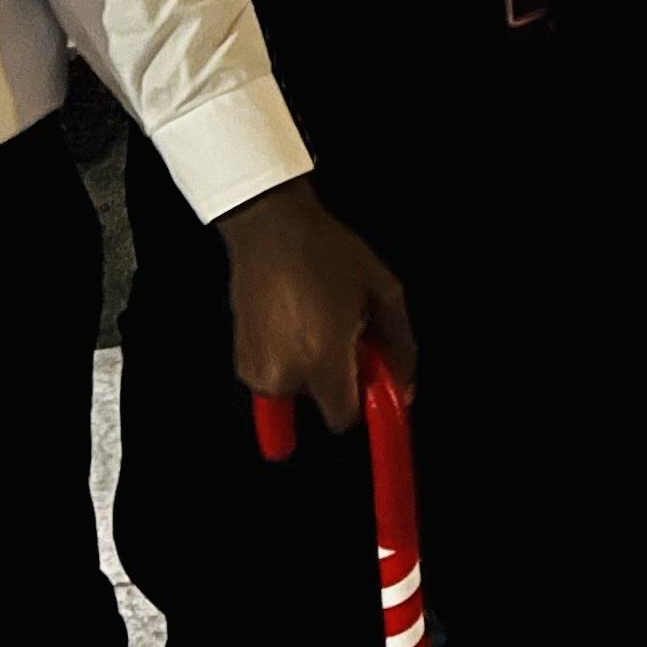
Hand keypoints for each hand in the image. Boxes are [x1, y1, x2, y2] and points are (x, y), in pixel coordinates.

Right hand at [219, 176, 417, 432]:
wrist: (271, 228)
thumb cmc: (329, 253)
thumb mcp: (383, 291)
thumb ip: (400, 346)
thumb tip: (405, 389)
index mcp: (322, 360)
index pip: (343, 418)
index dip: (363, 402)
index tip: (372, 378)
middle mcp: (285, 374)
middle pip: (324, 403)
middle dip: (340, 378)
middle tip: (346, 335)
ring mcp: (257, 370)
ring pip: (300, 390)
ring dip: (314, 369)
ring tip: (319, 323)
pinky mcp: (241, 361)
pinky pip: (276, 377)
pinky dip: (290, 361)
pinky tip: (295, 324)